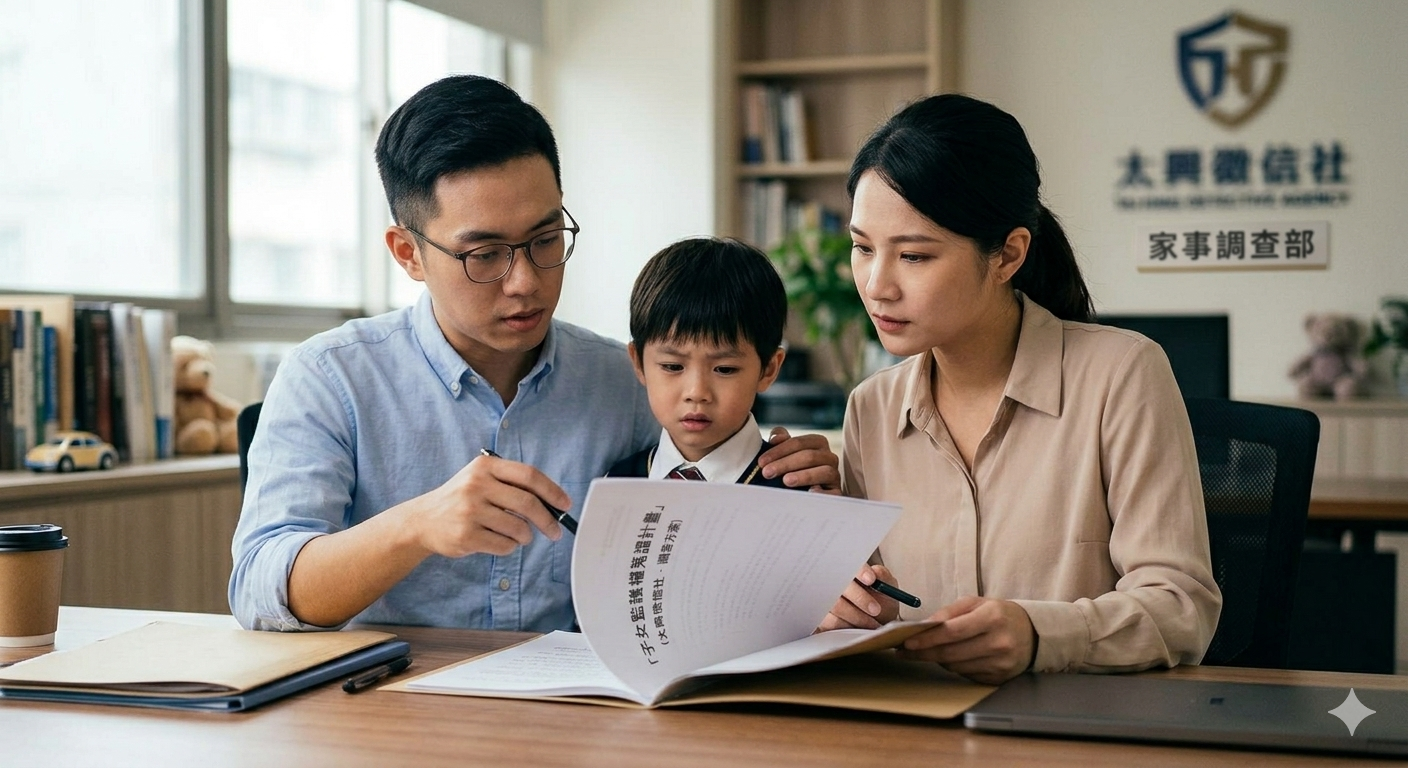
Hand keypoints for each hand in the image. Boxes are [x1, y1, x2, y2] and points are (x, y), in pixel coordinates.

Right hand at [409, 453, 570, 558]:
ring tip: (519, 536)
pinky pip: (504, 545)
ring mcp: (469, 511)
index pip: (529, 475)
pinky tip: (498, 541)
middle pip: (528, 503)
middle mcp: (476, 485)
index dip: (552, 491)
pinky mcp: (466, 535)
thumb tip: (554, 503)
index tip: (566, 504)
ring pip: (518, 528)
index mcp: (485, 466)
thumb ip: (513, 484)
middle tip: (555, 532)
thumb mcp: (481, 479)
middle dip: (548, 520)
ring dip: (525, 536)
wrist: (423, 520)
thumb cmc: (461, 499)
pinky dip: (509, 547)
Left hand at [758, 427, 840, 491]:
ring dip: (804, 476)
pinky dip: (823, 493)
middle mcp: (829, 457)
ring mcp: (834, 475)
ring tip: (786, 481)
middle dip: (785, 464)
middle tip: (767, 473)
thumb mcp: (784, 454)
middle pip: (809, 456)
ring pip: (824, 471)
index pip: (798, 443)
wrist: (803, 497)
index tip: (761, 462)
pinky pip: (834, 492)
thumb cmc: (791, 470)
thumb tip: (776, 438)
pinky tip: (810, 493)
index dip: (779, 451)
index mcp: (817, 443)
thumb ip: (780, 441)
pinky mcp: (837, 493)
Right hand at [818, 564, 899, 630]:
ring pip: (836, 605)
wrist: (877, 623)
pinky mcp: (822, 617)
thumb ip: (883, 576)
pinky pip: (832, 621)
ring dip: (857, 615)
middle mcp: (833, 581)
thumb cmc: (881, 601)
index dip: (859, 571)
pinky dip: (849, 625)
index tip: (871, 579)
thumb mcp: (888, 587)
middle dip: (859, 597)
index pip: (849, 563)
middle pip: (838, 583)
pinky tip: (859, 627)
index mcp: (849, 568)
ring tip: (873, 623)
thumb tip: (875, 572)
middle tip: (876, 609)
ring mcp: (825, 599)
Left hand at [898, 597, 1035, 684]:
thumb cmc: (999, 615)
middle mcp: (999, 642)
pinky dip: (954, 667)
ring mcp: (1001, 664)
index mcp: (992, 618)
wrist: (1032, 633)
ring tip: (926, 651)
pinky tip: (949, 658)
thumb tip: (925, 626)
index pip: (952, 632)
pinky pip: (966, 675)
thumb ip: (950, 612)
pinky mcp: (1000, 678)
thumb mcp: (977, 603)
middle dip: (924, 653)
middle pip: (951, 653)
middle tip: (905, 651)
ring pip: (956, 667)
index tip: (907, 642)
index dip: (927, 638)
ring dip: (937, 660)